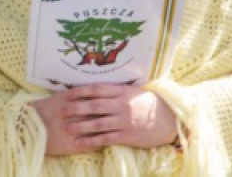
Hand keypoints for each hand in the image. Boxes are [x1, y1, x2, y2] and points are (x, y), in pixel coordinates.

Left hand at [30, 84, 177, 155]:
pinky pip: (105, 138)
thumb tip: (95, 88)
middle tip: (60, 110)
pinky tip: (79, 143)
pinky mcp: (127, 136)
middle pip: (94, 106)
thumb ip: (116, 90)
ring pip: (97, 123)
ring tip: (65, 127)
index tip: (66, 93)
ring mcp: (124, 121)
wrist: (170, 118)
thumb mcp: (134, 91)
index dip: (80, 91)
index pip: (97, 89)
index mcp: (122, 92)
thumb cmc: (149, 103)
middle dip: (75, 108)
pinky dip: (91, 141)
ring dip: (79, 125)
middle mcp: (122, 106)